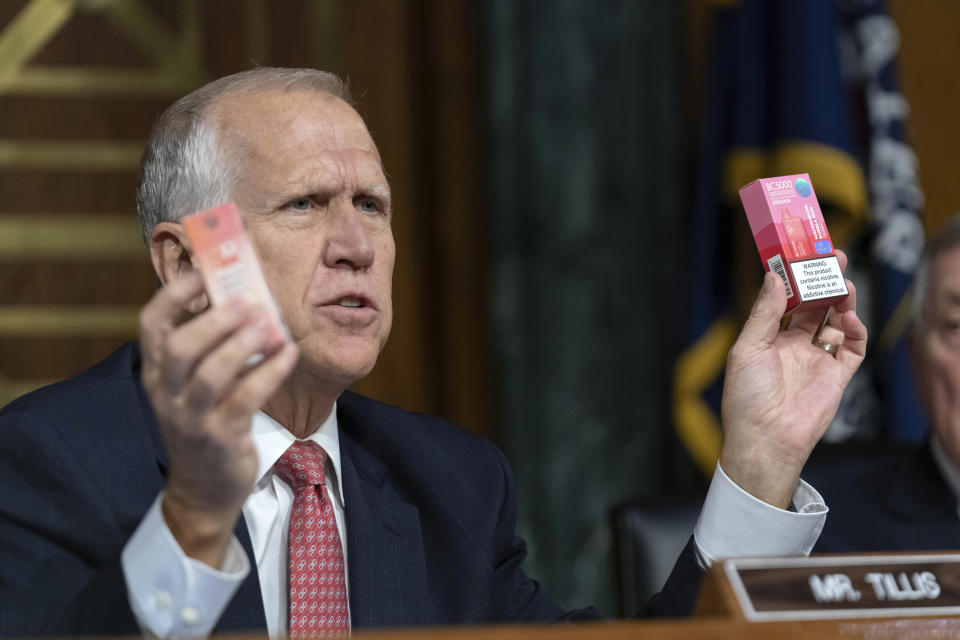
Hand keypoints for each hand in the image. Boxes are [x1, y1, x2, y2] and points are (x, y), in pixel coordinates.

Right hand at [139, 271, 298, 566]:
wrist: (203, 492)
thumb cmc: (206, 425)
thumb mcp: (195, 387)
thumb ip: (211, 348)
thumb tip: (247, 300)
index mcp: (157, 373)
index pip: (151, 325)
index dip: (174, 294)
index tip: (203, 271)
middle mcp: (166, 393)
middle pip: (179, 347)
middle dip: (215, 321)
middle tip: (248, 303)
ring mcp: (191, 418)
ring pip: (210, 374)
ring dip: (243, 344)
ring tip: (269, 326)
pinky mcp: (220, 438)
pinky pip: (246, 398)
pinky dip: (270, 372)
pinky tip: (288, 354)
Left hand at [719, 250, 866, 507]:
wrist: (765, 439)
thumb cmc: (746, 397)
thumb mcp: (747, 348)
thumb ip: (764, 313)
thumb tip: (773, 276)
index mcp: (769, 337)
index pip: (787, 299)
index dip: (797, 278)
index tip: (804, 255)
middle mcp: (794, 345)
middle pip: (816, 305)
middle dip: (825, 282)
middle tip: (836, 258)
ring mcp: (817, 359)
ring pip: (836, 321)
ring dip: (842, 301)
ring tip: (844, 284)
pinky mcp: (837, 376)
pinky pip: (852, 348)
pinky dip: (854, 331)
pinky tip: (848, 319)